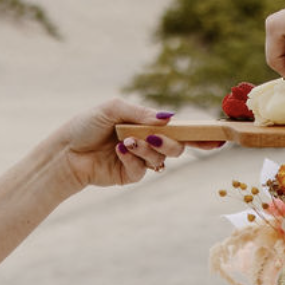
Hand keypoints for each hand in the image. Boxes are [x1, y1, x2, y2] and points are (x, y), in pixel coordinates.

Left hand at [51, 98, 209, 189]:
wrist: (66, 150)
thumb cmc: (87, 125)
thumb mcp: (113, 109)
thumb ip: (141, 113)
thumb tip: (168, 118)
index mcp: (147, 125)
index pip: (179, 129)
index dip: (200, 135)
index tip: (218, 138)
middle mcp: (148, 143)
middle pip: (177, 147)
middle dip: (169, 143)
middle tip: (154, 137)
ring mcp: (140, 160)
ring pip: (161, 159)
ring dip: (147, 149)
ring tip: (127, 141)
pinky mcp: (130, 175)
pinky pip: (142, 170)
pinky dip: (133, 159)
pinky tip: (119, 151)